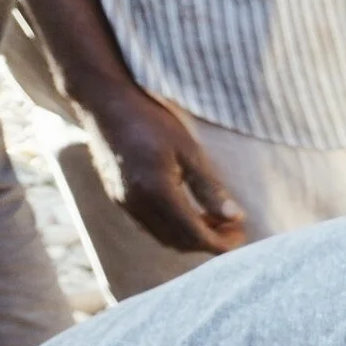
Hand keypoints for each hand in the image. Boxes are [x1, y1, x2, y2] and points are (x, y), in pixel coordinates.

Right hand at [88, 93, 244, 253]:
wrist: (104, 102)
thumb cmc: (150, 120)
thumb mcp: (189, 150)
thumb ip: (210, 188)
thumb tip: (234, 217)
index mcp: (157, 193)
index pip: (195, 236)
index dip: (221, 242)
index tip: (241, 234)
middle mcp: (137, 204)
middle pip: (180, 242)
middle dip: (209, 242)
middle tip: (232, 228)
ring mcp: (124, 203)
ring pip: (164, 237)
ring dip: (191, 237)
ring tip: (214, 219)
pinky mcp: (118, 197)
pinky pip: (150, 226)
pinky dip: (173, 228)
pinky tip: (189, 211)